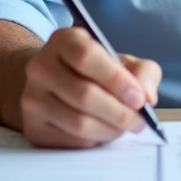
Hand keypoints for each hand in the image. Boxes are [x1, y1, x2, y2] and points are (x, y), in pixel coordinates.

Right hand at [19, 27, 160, 148]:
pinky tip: (103, 131)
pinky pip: (71, 140)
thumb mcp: (120, 61)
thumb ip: (143, 72)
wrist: (52, 85)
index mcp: (63, 40)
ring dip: (110, 130)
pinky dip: (95, 140)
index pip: (86, 57)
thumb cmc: (94, 71)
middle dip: (119, 112)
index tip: (139, 98)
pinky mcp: (33, 126)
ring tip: (124, 127)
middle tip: (139, 121)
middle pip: (83, 94)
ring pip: (78, 122)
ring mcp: (32, 98)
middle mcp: (40, 66)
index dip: (116, 79)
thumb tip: (148, 96)